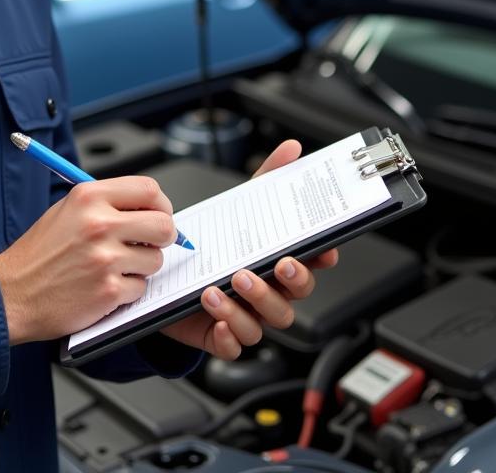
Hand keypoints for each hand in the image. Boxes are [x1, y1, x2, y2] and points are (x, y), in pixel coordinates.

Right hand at [0, 176, 175, 344]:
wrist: (12, 293)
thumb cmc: (39, 254)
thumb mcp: (68, 210)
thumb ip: (107, 204)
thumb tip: (149, 208)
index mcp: (89, 197)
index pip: (149, 190)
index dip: (161, 204)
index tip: (160, 214)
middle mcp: (99, 223)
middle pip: (163, 224)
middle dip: (162, 236)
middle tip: (149, 243)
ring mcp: (105, 258)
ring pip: (155, 259)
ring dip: (142, 266)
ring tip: (115, 267)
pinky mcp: (108, 291)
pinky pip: (141, 287)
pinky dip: (127, 290)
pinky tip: (104, 286)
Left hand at [160, 139, 338, 359]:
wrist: (173, 275)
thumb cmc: (218, 244)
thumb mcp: (242, 207)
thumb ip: (269, 177)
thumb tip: (292, 148)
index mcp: (277, 262)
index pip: (312, 264)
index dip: (322, 259)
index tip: (322, 249)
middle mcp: (268, 292)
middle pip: (295, 297)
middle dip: (289, 283)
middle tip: (272, 265)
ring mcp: (246, 314)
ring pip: (265, 323)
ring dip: (249, 305)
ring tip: (223, 284)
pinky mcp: (220, 334)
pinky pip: (235, 345)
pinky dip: (230, 334)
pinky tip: (217, 319)